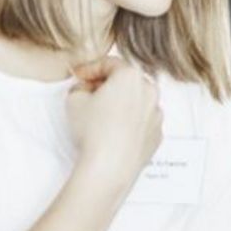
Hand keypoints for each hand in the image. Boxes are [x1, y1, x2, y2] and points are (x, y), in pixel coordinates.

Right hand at [63, 58, 162, 183]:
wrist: (110, 167)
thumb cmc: (94, 131)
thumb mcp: (74, 100)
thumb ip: (79, 87)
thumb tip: (85, 89)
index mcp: (131, 76)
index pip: (109, 63)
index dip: (90, 68)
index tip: (79, 76)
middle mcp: (149, 91)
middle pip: (126, 81)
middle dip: (107, 85)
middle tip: (89, 94)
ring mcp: (156, 114)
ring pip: (136, 101)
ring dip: (120, 103)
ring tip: (101, 116)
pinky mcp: (157, 134)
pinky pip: (142, 121)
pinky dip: (130, 122)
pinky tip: (114, 132)